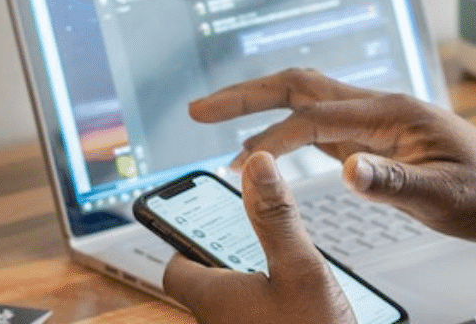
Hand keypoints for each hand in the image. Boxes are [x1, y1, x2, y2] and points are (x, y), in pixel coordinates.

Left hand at [163, 151, 356, 323]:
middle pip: (203, 287)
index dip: (184, 244)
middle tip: (247, 240)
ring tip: (278, 269)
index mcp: (213, 299)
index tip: (200, 222)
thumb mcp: (301, 268)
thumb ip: (277, 218)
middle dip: (223, 262)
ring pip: (231, 307)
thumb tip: (257, 167)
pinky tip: (298, 305)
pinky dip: (268, 308)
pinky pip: (254, 320)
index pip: (174, 269)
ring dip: (248, 287)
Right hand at [189, 68, 475, 246]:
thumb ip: (395, 184)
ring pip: (308, 99)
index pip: (312, 115)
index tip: (227, 146)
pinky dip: (286, 126)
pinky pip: (322, 123)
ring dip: (261, 106)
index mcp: (391, 114)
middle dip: (245, 95)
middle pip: (299, 86)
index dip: (266, 130)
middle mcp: (380, 108)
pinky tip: (269, 143)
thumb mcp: (445, 198)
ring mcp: (377, 122)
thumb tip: (347, 172)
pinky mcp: (378, 140)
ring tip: (217, 120)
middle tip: (198, 110)